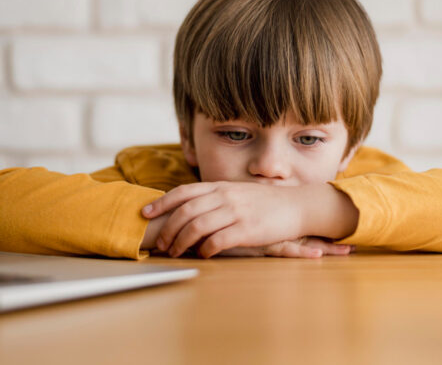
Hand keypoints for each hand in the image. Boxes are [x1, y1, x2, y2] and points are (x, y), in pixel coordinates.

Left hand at [141, 181, 345, 258]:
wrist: (296, 206)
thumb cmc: (264, 203)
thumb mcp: (237, 192)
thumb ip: (215, 198)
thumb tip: (190, 209)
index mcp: (220, 186)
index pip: (183, 191)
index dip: (161, 202)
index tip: (145, 213)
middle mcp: (225, 196)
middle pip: (185, 211)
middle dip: (168, 229)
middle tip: (161, 244)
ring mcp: (236, 212)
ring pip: (197, 227)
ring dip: (181, 242)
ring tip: (175, 253)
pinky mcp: (247, 230)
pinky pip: (217, 241)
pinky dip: (204, 250)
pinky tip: (202, 255)